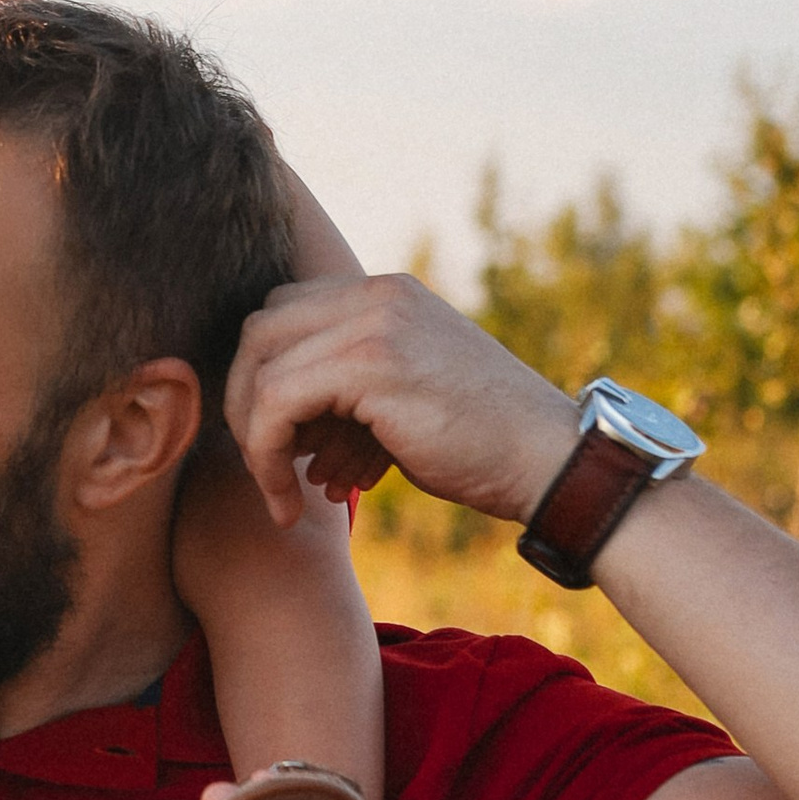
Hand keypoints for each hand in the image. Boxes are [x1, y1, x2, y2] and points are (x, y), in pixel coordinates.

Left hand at [224, 274, 582, 533]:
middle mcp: (376, 295)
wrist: (550, 463)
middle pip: (260, 332)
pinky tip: (292, 504)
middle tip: (268, 465)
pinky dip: (267, 457)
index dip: (265, 379)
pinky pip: (276, 403)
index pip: (284, 315)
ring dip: (255, 439)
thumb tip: (285, 434)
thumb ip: (351, 394)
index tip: (279, 442)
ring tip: (280, 491)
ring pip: (259, 368)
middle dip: (248, 403)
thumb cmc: (484, 447)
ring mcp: (374, 322)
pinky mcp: (370, 363)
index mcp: (386, 295)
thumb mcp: (408, 400)